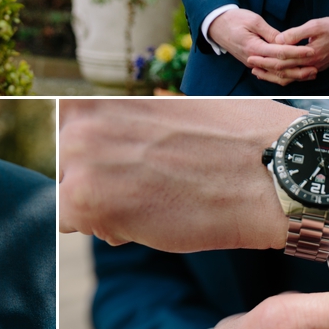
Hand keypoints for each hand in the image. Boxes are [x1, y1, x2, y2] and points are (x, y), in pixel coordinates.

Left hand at [59, 99, 298, 248]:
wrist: (267, 173)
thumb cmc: (234, 143)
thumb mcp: (171, 112)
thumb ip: (130, 123)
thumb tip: (111, 143)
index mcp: (99, 99)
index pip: (60, 130)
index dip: (88, 151)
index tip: (114, 161)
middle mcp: (79, 124)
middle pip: (64, 167)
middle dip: (95, 181)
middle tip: (143, 184)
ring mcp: (79, 163)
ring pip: (68, 198)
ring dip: (100, 207)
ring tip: (152, 201)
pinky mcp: (87, 203)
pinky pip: (75, 224)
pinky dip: (107, 229)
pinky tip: (150, 220)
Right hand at [210, 9, 317, 84]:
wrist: (216, 25)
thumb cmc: (233, 19)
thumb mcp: (253, 20)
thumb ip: (270, 32)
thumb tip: (285, 40)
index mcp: (253, 47)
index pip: (279, 52)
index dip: (296, 52)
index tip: (310, 51)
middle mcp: (253, 58)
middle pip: (279, 68)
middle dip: (299, 68)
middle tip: (315, 66)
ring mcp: (252, 62)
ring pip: (275, 74)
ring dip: (294, 75)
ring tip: (310, 73)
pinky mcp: (253, 62)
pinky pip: (270, 73)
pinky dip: (283, 76)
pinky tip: (295, 75)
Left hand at [249, 17, 328, 77]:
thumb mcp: (315, 25)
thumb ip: (296, 33)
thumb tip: (279, 39)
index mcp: (308, 55)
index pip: (281, 60)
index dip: (265, 58)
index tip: (252, 54)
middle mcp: (310, 65)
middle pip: (282, 71)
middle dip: (264, 68)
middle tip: (250, 64)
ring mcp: (313, 68)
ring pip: (289, 78)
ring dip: (272, 75)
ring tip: (258, 71)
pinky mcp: (315, 68)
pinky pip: (296, 77)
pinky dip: (284, 76)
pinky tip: (276, 74)